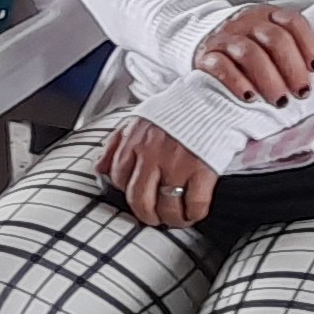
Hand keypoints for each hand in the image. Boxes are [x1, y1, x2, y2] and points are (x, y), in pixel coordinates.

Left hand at [99, 116, 216, 230]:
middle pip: (139, 200)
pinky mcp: (202, 169)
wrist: (213, 95)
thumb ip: (116, 143)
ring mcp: (177, 163)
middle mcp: (152, 154)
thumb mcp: (139, 118)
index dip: (127, 193)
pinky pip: (195, 204)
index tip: (138, 197)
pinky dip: (194, 214)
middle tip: (154, 217)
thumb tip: (101, 168)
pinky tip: (194, 211)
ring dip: (171, 219)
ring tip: (176, 217)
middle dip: (146, 215)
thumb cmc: (178, 109)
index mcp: (134, 140)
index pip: (119, 178)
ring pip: (167, 207)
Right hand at [196, 2, 313, 104]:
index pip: (292, 21)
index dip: (308, 43)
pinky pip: (221, 66)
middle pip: (274, 39)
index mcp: (267, 15)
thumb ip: (288, 51)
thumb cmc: (245, 49)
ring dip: (269, 79)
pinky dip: (237, 82)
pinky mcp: (206, 55)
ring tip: (279, 100)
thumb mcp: (266, 41)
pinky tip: (249, 96)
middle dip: (292, 68)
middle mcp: (247, 22)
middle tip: (301, 92)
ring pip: (249, 53)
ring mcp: (225, 38)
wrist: (200, 40)